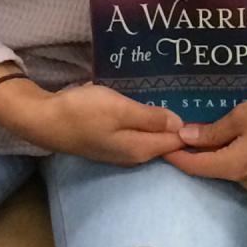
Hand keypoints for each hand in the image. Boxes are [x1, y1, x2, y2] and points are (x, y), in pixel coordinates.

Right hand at [0, 77, 183, 165]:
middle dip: (179, 119)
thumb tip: (181, 125)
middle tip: (192, 91)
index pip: (177, 141)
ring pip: (151, 133)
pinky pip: (137, 129)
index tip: (202, 101)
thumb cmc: (82, 112)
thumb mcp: (120, 109)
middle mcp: (134, 154)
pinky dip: (146, 116)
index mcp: (140, 149)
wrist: (44, 119)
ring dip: (161, 116)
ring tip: (176, 92)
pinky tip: (148, 101)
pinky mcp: (110, 138)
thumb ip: (151, 118)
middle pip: (165, 139)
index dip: (191, 124)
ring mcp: (121, 148)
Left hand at [163, 73, 246, 191]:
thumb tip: (184, 137)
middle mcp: (246, 179)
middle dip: (192, 151)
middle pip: (210, 167)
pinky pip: (241, 161)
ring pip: (226, 164)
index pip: (195, 166)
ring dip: (211, 149)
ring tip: (197, 128)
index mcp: (235, 167)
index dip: (176, 155)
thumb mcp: (241, 116)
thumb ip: (212, 132)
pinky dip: (228, 149)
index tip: (161, 141)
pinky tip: (223, 133)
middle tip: (176, 130)